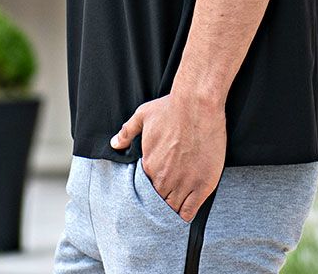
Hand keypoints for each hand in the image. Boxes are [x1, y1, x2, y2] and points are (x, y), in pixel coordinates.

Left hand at [110, 91, 225, 221]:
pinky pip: (189, 211)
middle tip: (167, 196)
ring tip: (176, 203)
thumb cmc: (171, 108)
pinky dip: (186, 213)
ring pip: (172, 209)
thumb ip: (127, 132)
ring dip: (173, 208)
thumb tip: (114, 143)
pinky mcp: (202, 185)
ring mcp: (183, 183)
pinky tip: (186, 208)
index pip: (145, 190)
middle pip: (158, 202)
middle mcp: (164, 178)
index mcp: (149, 165)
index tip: (157, 185)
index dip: (150, 190)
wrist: (197, 104)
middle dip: (161, 201)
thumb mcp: (143, 115)